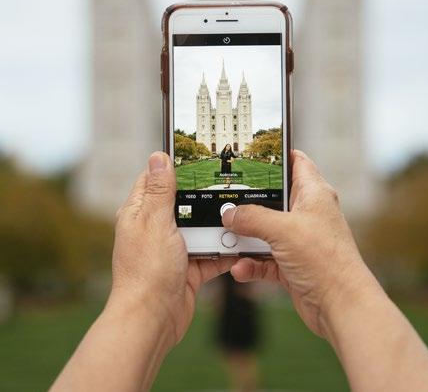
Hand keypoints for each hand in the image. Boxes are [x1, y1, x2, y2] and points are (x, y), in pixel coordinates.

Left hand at [109, 151, 234, 346]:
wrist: (153, 319)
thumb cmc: (146, 271)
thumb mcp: (155, 222)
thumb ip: (160, 190)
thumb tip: (158, 157)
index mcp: (141, 212)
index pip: (156, 180)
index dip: (173, 168)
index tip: (196, 157)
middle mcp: (156, 228)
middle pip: (184, 203)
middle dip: (203, 198)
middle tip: (226, 187)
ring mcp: (173, 248)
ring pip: (200, 227)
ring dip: (216, 226)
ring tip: (236, 217)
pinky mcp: (188, 266)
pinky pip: (210, 252)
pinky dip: (223, 250)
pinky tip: (238, 245)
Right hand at [222, 149, 376, 337]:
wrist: (340, 306)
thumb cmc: (325, 260)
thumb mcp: (283, 230)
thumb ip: (252, 218)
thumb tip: (230, 214)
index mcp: (314, 194)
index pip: (297, 163)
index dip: (278, 154)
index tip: (254, 152)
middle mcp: (307, 214)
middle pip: (273, 199)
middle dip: (249, 204)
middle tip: (227, 202)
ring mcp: (299, 240)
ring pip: (265, 230)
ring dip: (246, 238)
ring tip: (229, 241)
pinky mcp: (293, 263)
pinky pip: (265, 257)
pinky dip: (251, 263)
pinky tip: (241, 268)